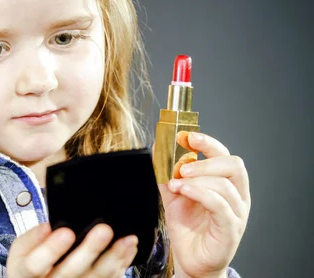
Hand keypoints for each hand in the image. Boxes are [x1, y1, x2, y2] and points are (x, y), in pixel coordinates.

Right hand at [6, 222, 137, 277]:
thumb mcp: (21, 250)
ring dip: (113, 259)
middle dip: (89, 250)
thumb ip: (32, 238)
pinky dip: (120, 266)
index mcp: (25, 274)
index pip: (35, 265)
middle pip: (70, 273)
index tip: (66, 232)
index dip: (51, 250)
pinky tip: (127, 251)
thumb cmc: (31, 265)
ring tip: (127, 239)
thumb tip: (50, 228)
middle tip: (104, 229)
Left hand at [156, 131, 250, 277]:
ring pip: (225, 185)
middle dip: (206, 159)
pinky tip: (183, 191)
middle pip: (233, 164)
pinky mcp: (231, 229)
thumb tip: (158, 146)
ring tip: (176, 182)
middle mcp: (237, 195)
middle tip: (182, 164)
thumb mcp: (173, 193)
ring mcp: (236, 212)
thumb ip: (166, 171)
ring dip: (197, 179)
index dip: (207, 142)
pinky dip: (200, 194)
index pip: (224, 154)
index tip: (186, 136)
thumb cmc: (187, 226)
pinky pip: (220, 206)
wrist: (189, 258)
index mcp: (225, 182)